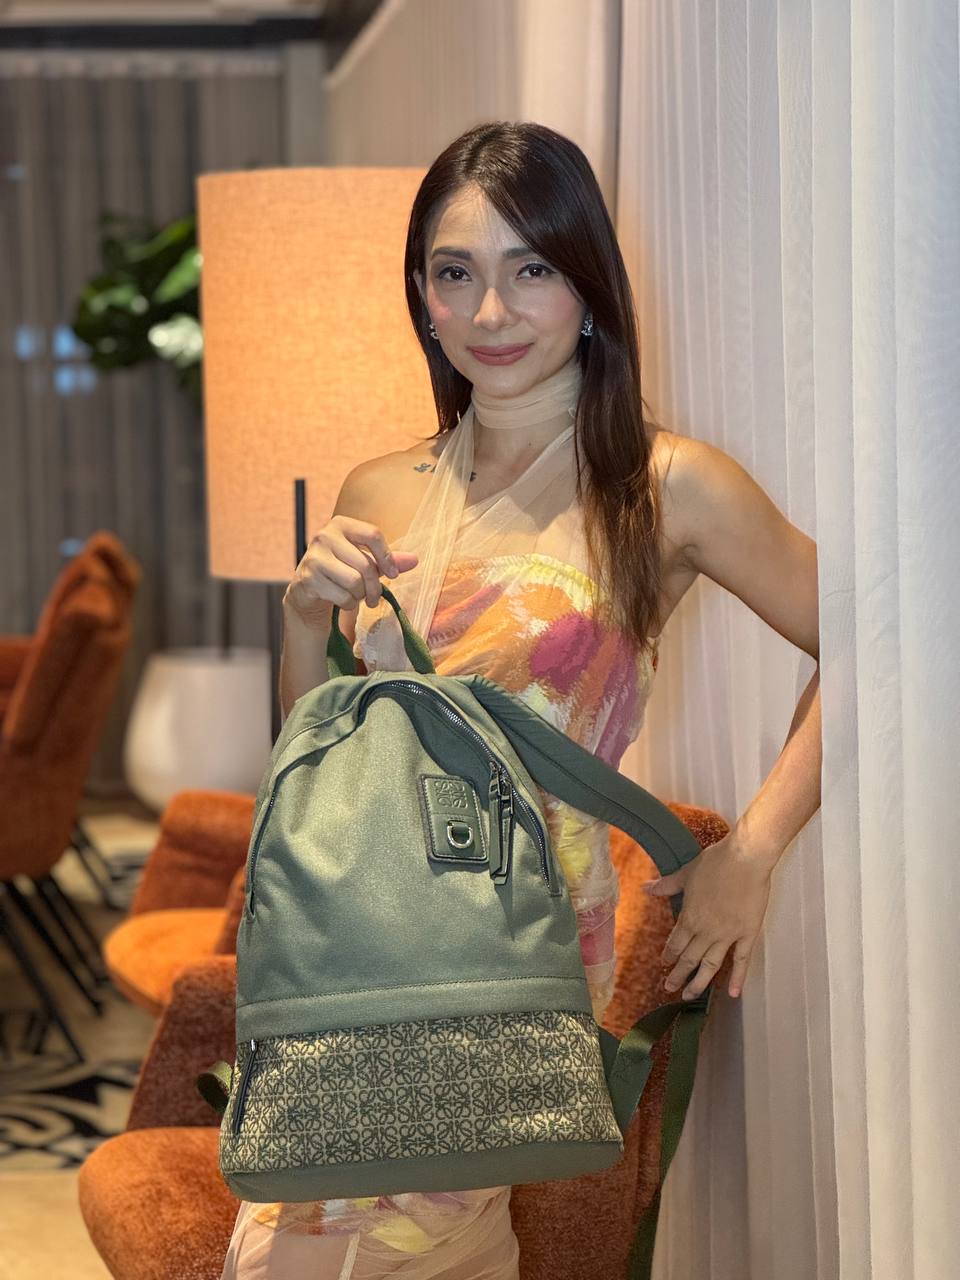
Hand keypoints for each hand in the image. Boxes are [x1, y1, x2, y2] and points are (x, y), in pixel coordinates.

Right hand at [283, 515, 418, 627]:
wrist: (308, 589)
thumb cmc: (341, 570)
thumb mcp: (365, 561)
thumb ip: (388, 560)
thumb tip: (415, 560)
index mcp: (341, 524)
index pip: (373, 535)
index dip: (387, 557)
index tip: (393, 575)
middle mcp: (324, 536)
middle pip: (365, 564)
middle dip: (374, 586)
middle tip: (375, 597)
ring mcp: (314, 557)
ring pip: (353, 581)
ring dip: (360, 595)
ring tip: (356, 596)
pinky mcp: (308, 578)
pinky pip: (341, 596)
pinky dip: (347, 603)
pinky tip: (341, 600)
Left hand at [641, 831, 772, 1000]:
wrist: (746, 858)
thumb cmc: (716, 862)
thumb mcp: (686, 873)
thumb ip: (667, 885)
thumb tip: (645, 887)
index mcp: (690, 917)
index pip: (676, 942)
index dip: (669, 954)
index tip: (664, 963)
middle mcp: (706, 931)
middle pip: (689, 958)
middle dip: (678, 974)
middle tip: (669, 988)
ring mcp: (727, 935)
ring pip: (711, 965)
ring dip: (699, 982)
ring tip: (690, 996)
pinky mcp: (747, 933)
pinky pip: (742, 960)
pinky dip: (737, 977)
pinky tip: (732, 993)